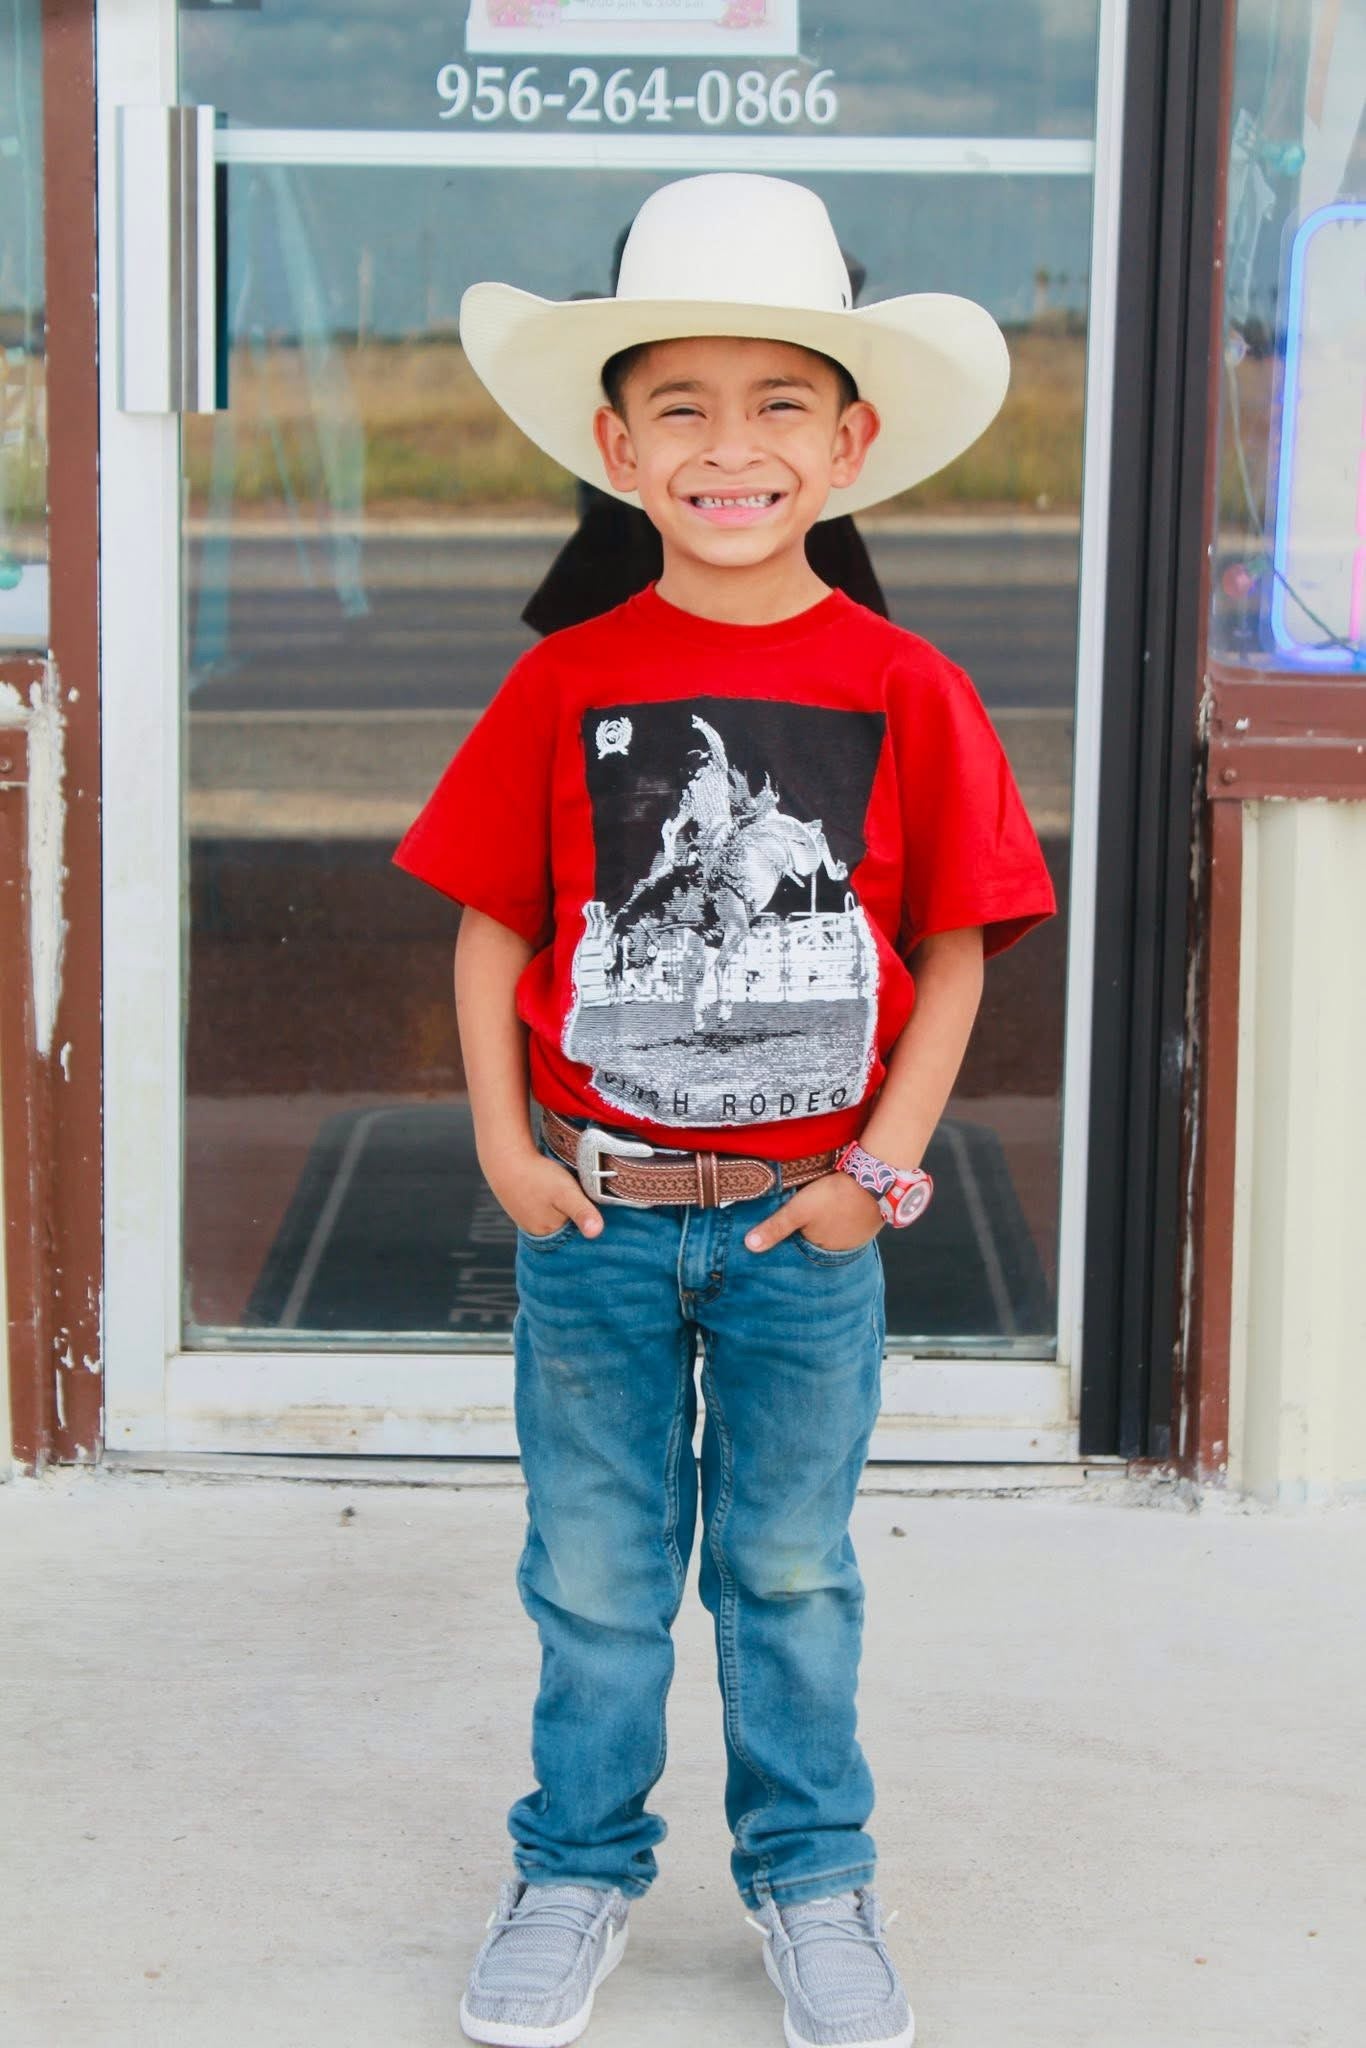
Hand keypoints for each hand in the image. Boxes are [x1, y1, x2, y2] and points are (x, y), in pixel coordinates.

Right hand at [482, 1142, 603, 1240]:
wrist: (505, 1159)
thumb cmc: (536, 1176)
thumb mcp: (566, 1193)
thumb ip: (582, 1212)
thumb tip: (596, 1233)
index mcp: (551, 1231)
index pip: (578, 1230)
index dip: (586, 1215)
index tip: (587, 1198)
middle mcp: (538, 1230)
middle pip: (566, 1224)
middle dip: (574, 1210)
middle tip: (573, 1188)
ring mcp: (527, 1219)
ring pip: (554, 1214)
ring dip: (561, 1204)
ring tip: (559, 1187)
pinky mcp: (522, 1206)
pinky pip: (542, 1207)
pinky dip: (548, 1199)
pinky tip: (547, 1187)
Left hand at [743, 1170, 882, 1253]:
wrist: (877, 1178)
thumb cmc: (835, 1195)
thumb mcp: (799, 1209)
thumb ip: (775, 1227)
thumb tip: (749, 1247)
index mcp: (822, 1250)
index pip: (799, 1248)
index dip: (790, 1236)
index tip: (784, 1223)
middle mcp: (841, 1249)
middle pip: (816, 1240)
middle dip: (807, 1230)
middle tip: (803, 1211)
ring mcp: (858, 1236)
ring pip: (833, 1230)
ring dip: (826, 1221)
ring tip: (818, 1207)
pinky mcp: (868, 1220)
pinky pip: (849, 1220)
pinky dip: (841, 1214)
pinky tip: (837, 1203)